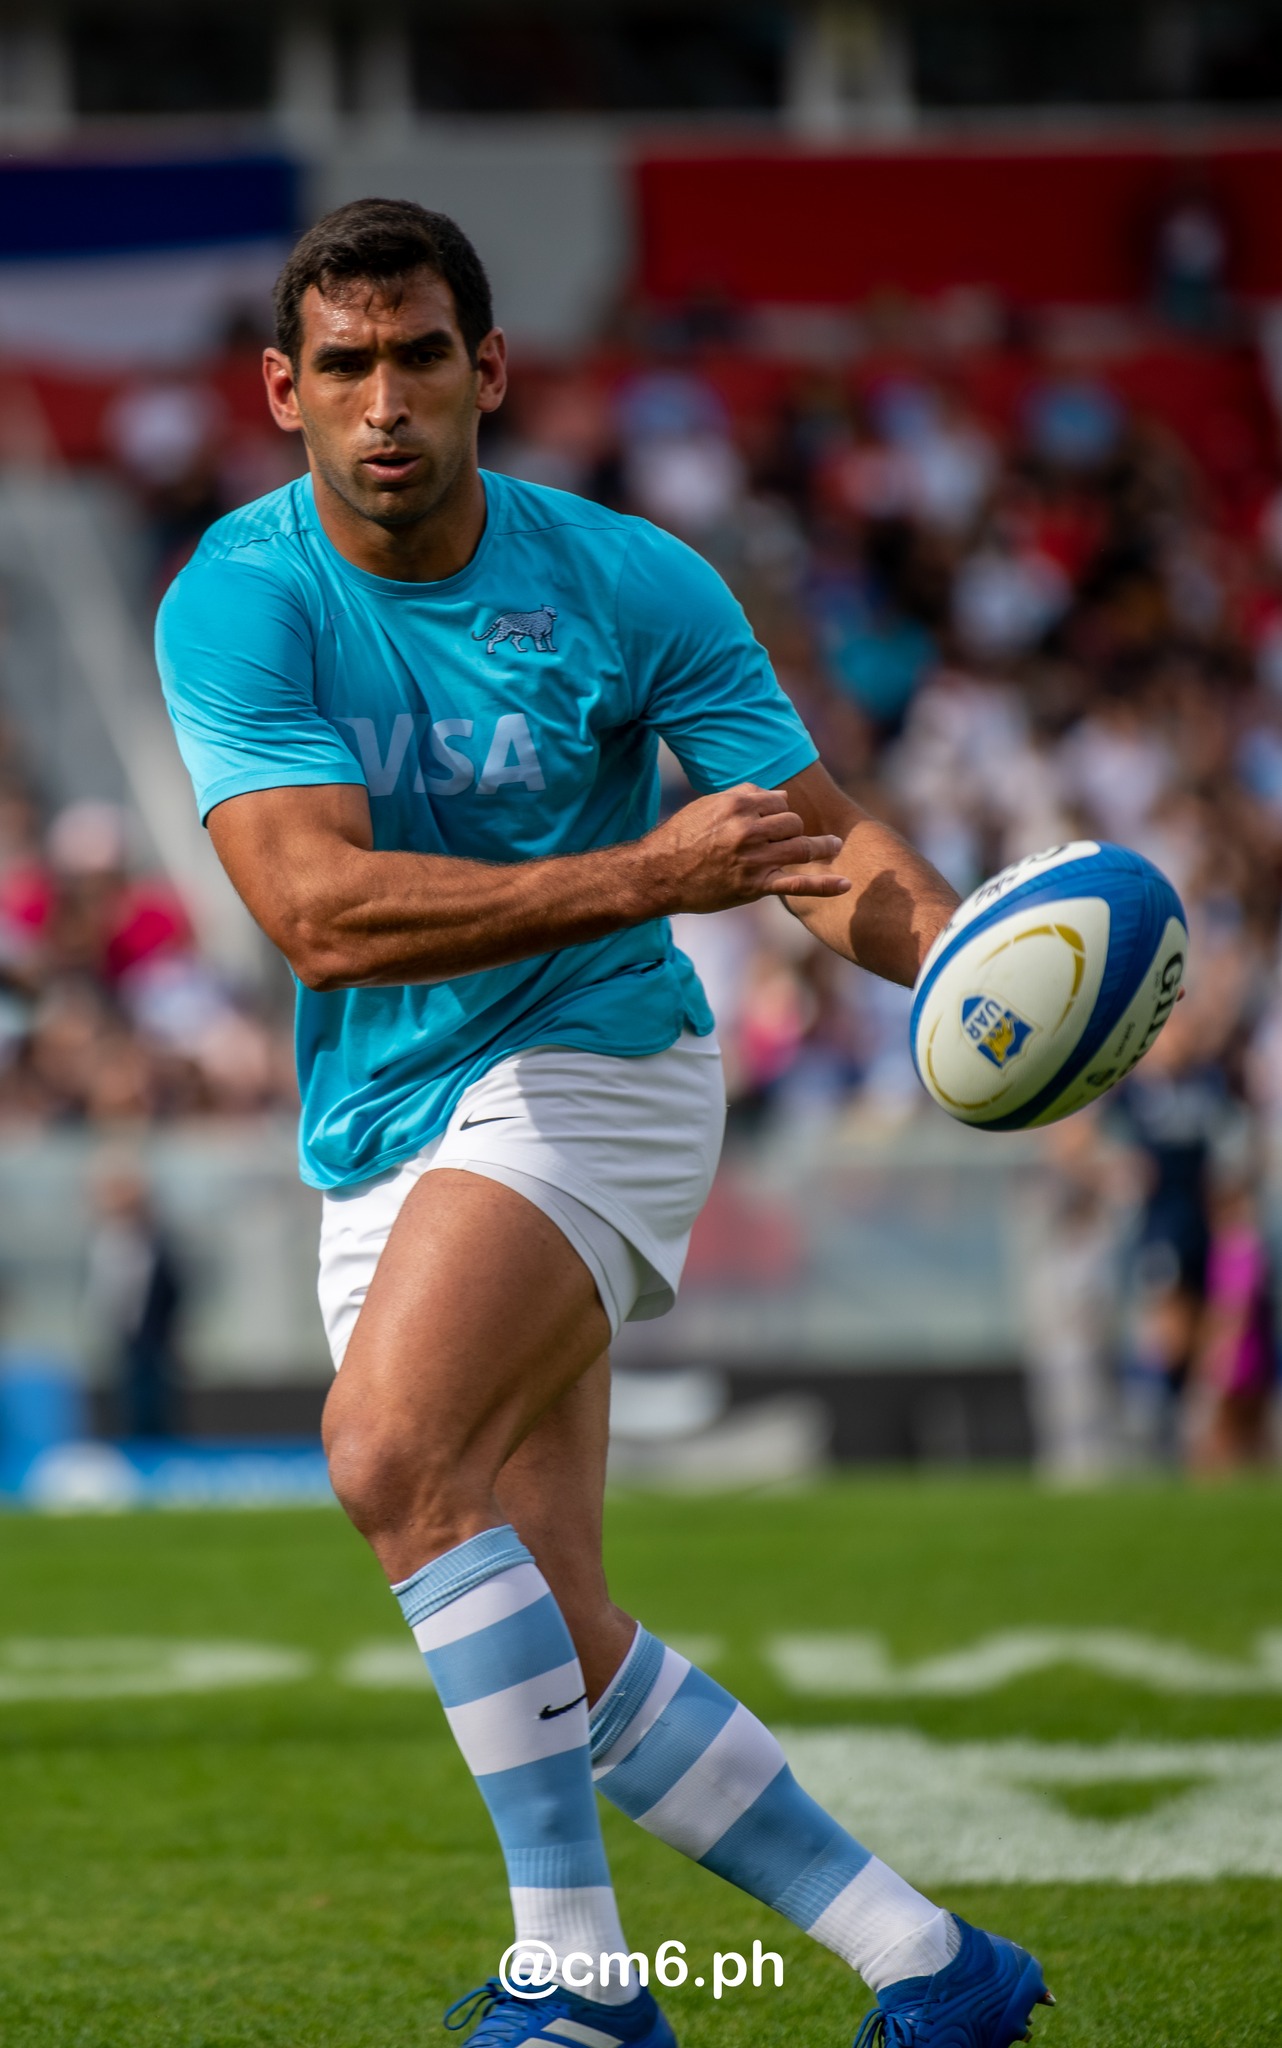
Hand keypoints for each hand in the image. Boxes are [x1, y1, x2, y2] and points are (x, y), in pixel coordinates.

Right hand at [641, 784, 851, 914]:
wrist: (659, 874)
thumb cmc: (681, 838)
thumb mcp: (709, 805)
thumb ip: (744, 795)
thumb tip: (778, 794)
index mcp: (738, 805)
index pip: (780, 801)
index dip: (781, 811)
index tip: (776, 821)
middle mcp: (748, 829)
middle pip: (794, 822)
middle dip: (794, 829)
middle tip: (788, 839)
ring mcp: (754, 859)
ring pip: (801, 846)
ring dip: (818, 847)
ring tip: (832, 846)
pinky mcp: (755, 886)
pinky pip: (797, 884)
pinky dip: (824, 886)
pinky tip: (846, 884)